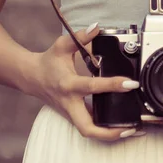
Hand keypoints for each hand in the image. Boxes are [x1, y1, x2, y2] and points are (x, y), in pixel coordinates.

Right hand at [26, 23, 145, 141]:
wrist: (31, 77)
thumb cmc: (48, 62)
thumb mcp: (61, 46)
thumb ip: (80, 36)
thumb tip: (97, 28)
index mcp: (68, 84)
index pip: (92, 87)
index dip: (112, 86)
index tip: (130, 84)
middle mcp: (69, 103)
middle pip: (87, 127)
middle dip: (109, 131)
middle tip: (131, 127)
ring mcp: (70, 113)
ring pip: (88, 131)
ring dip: (109, 135)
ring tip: (131, 130)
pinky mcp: (72, 116)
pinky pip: (89, 127)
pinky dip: (104, 129)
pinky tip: (120, 127)